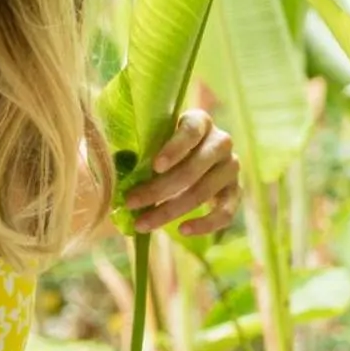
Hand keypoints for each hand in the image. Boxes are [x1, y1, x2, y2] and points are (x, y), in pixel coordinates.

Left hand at [124, 109, 240, 236]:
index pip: (191, 131)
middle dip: (159, 189)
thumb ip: (138, 144)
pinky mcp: (235, 192)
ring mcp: (231, 168)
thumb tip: (114, 165)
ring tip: (143, 223)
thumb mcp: (152, 134)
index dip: (174, 148)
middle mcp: (221, 142)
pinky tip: (182, 230)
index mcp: (200, 121)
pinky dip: (204, 224)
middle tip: (131, 202)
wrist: (191, 154)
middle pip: (193, 168)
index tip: (155, 166)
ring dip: (170, 210)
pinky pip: (225, 213)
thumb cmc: (163, 142)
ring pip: (203, 193)